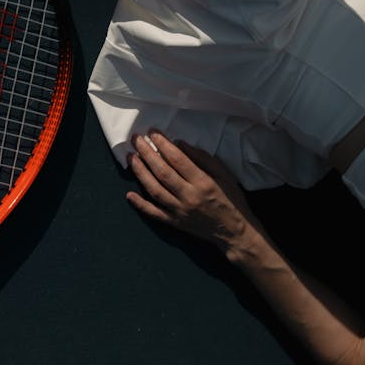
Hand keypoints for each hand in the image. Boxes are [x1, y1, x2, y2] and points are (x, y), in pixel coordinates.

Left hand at [126, 131, 261, 256]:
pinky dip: (140, 204)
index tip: (152, 132)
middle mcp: (189, 196)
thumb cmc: (231, 199)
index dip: (163, 144)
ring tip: (131, 158)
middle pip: (162, 172)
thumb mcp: (224, 175)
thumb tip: (180, 144)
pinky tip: (129, 194)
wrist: (235, 232)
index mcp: (203, 182)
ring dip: (140, 173)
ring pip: (154, 190)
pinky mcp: (174, 222)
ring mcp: (179, 211)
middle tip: (136, 140)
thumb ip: (203, 158)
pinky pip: (154, 213)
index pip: (177, 159)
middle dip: (147, 154)